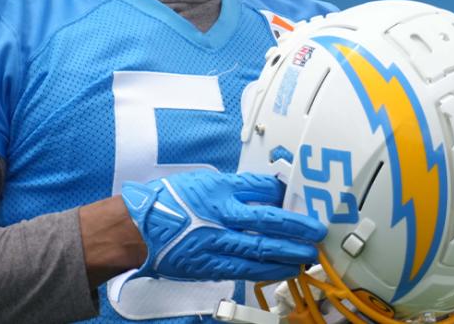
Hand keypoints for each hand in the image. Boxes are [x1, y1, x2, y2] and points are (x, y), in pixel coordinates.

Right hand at [120, 171, 325, 281]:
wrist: (137, 229)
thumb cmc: (168, 203)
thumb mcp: (202, 182)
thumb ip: (234, 187)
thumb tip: (267, 190)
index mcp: (217, 190)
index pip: (260, 189)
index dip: (284, 195)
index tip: (300, 199)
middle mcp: (219, 216)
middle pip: (267, 222)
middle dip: (296, 228)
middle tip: (316, 232)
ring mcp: (215, 243)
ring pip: (260, 250)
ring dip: (288, 253)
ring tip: (307, 255)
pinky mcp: (210, 265)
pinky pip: (245, 270)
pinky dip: (267, 271)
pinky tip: (284, 270)